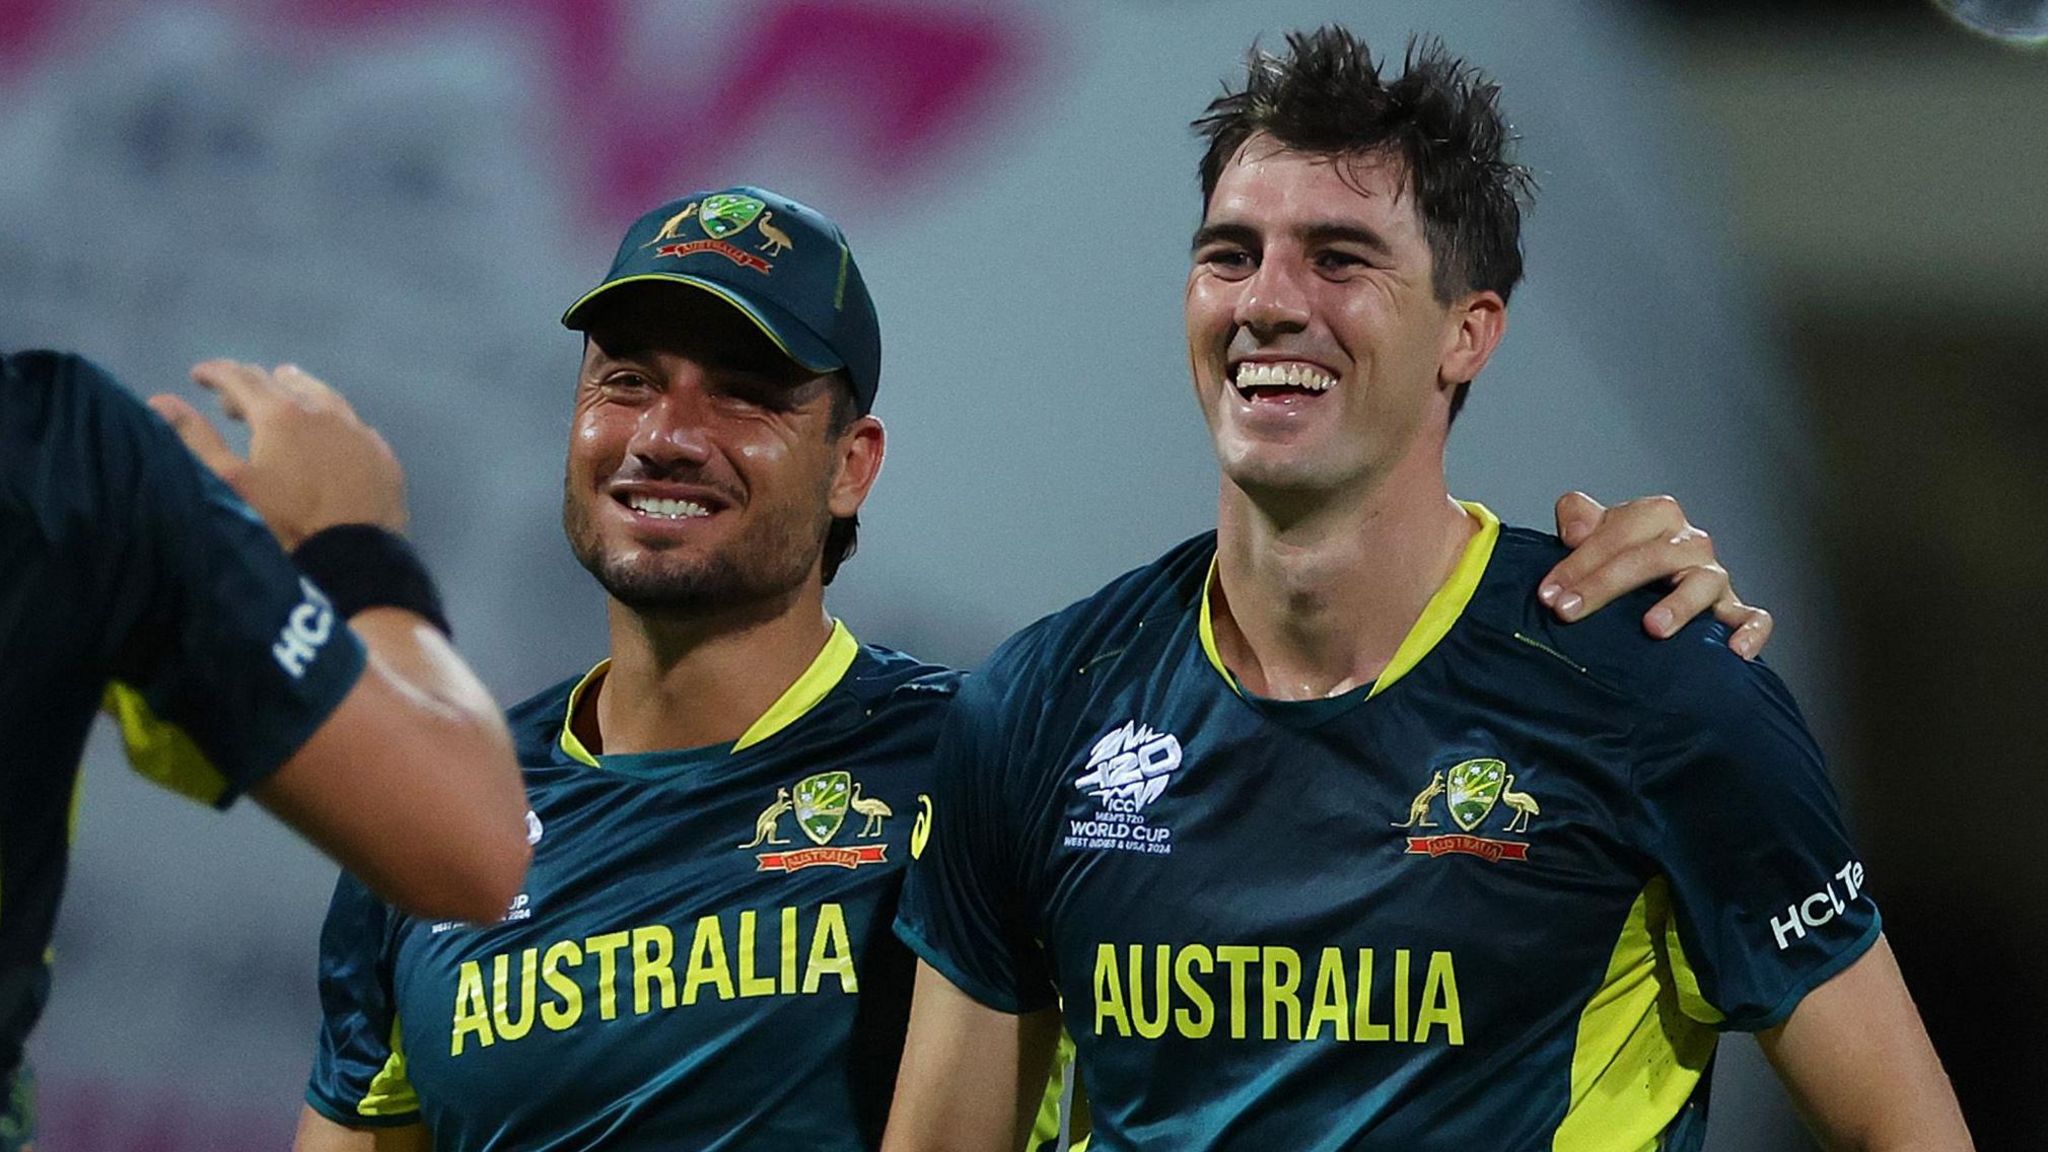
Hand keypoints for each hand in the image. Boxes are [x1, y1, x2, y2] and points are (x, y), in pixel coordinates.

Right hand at [148, 361, 406, 549]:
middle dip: (252, 386)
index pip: (243, 378)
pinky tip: (327, 434)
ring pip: (323, 397)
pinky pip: (352, 425)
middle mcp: (325, 412)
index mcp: (282, 414)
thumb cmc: (284, 525)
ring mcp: (360, 432)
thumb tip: (161, 400)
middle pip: (283, 383)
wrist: (355, 560)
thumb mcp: (230, 484)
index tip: (199, 375)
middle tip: (231, 405)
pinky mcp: (382, 455)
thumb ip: (196, 439)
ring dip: (296, 395)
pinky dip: (330, 422)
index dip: (216, 373)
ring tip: (281, 400)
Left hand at [1538, 491, 1773, 658]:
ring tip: (1652, 628)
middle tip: (1568, 612)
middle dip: (1606, 583)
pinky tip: (1735, 652)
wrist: (1647, 588)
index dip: (1580, 561)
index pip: (1620, 530)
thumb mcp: (1593, 534)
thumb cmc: (1617, 561)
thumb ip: (1578, 519)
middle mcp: (1690, 542)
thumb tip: (1575, 529)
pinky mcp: (1734, 610)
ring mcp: (1714, 576)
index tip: (1548, 594)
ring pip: (1705, 582)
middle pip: (1653, 556)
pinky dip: (1750, 632)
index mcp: (1657, 516)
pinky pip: (1753, 618)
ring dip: (1680, 604)